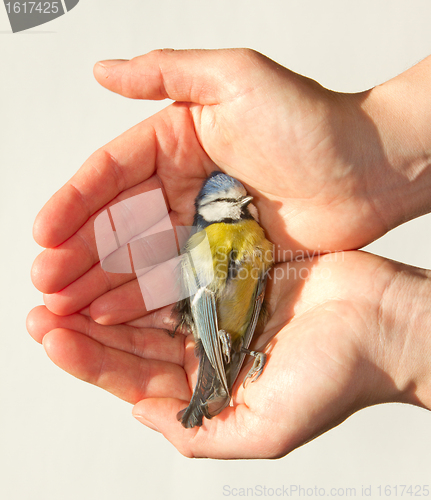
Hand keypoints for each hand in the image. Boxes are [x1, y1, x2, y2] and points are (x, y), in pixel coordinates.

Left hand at [27, 251, 430, 457]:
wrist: (384, 323)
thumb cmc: (337, 377)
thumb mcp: (266, 428)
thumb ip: (201, 431)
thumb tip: (143, 416)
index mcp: (211, 388)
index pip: (135, 379)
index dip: (91, 361)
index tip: (52, 337)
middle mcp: (208, 348)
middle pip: (133, 340)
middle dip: (85, 328)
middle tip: (42, 308)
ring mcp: (219, 307)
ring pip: (150, 302)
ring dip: (109, 294)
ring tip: (65, 281)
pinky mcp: (233, 273)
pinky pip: (181, 268)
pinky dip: (150, 265)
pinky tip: (120, 254)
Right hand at [31, 48, 430, 323]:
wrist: (370, 168)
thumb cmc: (311, 120)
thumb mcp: (236, 78)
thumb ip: (168, 74)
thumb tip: (104, 70)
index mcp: (176, 140)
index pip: (112, 173)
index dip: (74, 204)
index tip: (44, 234)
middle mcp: (183, 183)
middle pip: (118, 222)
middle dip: (79, 254)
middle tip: (46, 284)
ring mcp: (202, 223)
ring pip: (141, 256)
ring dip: (102, 282)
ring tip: (67, 308)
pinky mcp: (224, 256)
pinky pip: (176, 280)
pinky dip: (144, 299)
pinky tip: (114, 316)